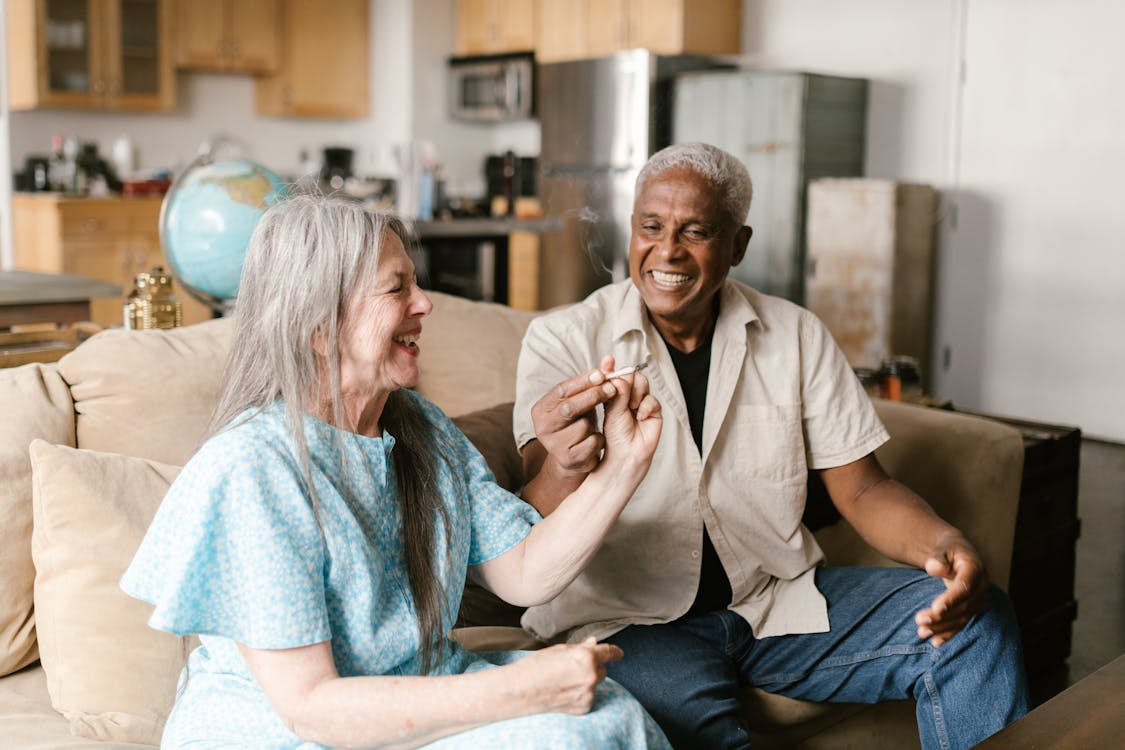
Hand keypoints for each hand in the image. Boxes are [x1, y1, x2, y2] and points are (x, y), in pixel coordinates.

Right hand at [515, 638, 622, 715]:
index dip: (615, 652)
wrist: (520, 691)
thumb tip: (594, 643)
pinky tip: (563, 691)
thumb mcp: (559, 651)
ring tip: (564, 680)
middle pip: (602, 669)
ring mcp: (588, 694)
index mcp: (586, 657)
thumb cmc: (536, 666)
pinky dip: (580, 694)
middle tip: (572, 668)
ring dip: (586, 681)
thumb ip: (581, 648)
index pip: (610, 653)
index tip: (619, 653)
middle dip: (593, 667)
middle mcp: (591, 676)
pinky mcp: (584, 707)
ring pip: (595, 683)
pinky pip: (588, 696)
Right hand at [529, 355, 618, 476]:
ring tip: (595, 425)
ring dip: (595, 423)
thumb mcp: (582, 401)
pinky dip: (599, 439)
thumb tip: (611, 360)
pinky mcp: (567, 459)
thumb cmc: (578, 423)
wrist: (573, 458)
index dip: (582, 381)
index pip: (561, 390)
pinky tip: (597, 440)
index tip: (602, 374)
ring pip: (582, 426)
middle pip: (569, 407)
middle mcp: (542, 426)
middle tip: (612, 388)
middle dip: (593, 395)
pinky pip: (591, 443)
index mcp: (541, 409)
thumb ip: (594, 382)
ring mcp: (553, 445)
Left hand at [599, 367, 661, 472]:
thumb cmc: (614, 435)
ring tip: (630, 407)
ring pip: (642, 383)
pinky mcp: (654, 411)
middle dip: (626, 380)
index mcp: (614, 394)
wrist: (625, 454)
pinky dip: (645, 406)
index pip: (615, 375)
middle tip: (621, 391)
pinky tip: (640, 416)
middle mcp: (628, 396)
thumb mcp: (611, 410)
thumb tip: (621, 375)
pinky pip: (652, 399)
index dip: (611, 367)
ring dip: (636, 392)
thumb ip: (617, 392)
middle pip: (631, 374)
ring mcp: (642, 402)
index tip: (607, 360)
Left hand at [914, 536, 989, 645]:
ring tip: (921, 631)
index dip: (951, 599)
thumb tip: (934, 568)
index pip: (964, 587)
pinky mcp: (971, 609)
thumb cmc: (947, 550)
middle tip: (919, 620)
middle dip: (942, 616)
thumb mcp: (941, 548)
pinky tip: (935, 642)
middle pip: (963, 606)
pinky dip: (948, 634)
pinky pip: (961, 623)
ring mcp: (978, 600)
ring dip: (942, 627)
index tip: (935, 608)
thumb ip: (938, 558)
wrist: (957, 554)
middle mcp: (981, 587)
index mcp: (975, 569)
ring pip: (962, 618)